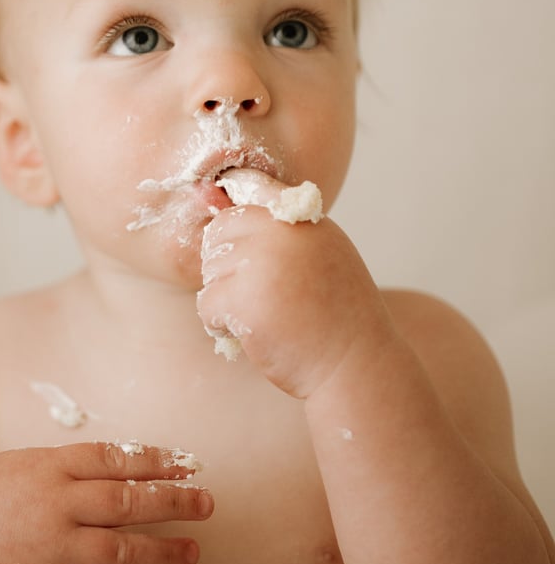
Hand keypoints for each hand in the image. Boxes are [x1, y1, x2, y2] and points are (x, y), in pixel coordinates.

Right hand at [0, 442, 213, 563]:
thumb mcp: (17, 465)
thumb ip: (64, 466)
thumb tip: (121, 465)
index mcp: (47, 466)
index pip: (115, 458)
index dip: (157, 459)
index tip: (188, 463)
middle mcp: (52, 505)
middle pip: (127, 500)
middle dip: (174, 501)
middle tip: (207, 504)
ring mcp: (48, 551)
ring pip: (120, 550)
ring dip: (164, 551)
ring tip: (193, 552)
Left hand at [197, 196, 392, 398]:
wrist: (356, 364)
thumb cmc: (339, 317)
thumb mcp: (326, 254)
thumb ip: (288, 233)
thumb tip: (230, 210)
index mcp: (302, 219)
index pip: (247, 199)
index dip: (236, 230)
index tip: (246, 256)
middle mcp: (281, 233)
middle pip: (219, 232)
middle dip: (224, 264)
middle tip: (250, 294)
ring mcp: (262, 264)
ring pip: (210, 270)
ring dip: (223, 297)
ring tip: (259, 317)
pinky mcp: (244, 299)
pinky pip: (207, 303)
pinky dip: (219, 323)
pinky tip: (249, 334)